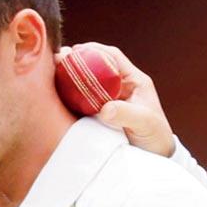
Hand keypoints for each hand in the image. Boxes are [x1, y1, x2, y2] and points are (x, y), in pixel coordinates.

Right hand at [55, 42, 175, 156]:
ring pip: (85, 81)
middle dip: (75, 60)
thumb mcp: (145, 124)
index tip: (76, 50)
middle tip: (57, 60)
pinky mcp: (98, 113)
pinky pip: (80, 99)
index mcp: (134, 81)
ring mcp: (107, 99)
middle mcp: (119, 86)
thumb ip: (127, 115)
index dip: (94, 49)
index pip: (113, 56)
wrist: (155, 156)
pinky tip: (55, 94)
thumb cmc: (155, 137)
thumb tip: (105, 109)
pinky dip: (68, 94)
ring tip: (50, 74)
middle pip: (94, 65)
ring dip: (69, 76)